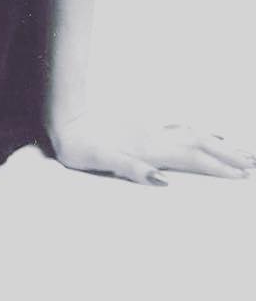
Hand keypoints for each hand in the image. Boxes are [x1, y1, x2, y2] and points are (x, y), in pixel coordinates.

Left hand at [49, 114, 255, 184]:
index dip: (217, 168)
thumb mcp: (98, 161)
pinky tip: (206, 133)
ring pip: (192, 134)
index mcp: (147, 147)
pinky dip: (199, 132)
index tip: (242, 176)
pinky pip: (179, 128)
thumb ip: (130, 168)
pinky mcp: (142, 126)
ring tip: (241, 150)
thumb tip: (162, 181)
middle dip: (228, 154)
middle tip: (254, 162)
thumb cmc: (78, 145)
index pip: (191, 158)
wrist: (64, 120)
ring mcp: (149, 129)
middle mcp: (153, 136)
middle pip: (199, 143)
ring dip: (218, 142)